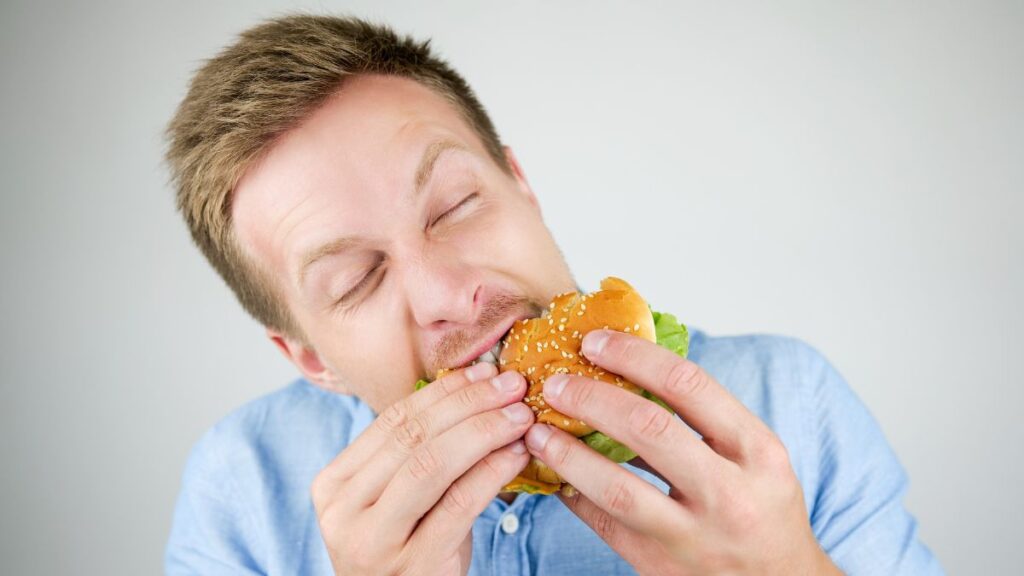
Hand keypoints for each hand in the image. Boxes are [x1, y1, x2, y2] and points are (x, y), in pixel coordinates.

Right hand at [311, 363, 533, 574]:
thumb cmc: (406, 550)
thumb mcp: (398, 502)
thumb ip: (416, 455)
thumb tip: (475, 388)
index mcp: (333, 485)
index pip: (392, 421)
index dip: (444, 392)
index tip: (485, 373)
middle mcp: (344, 512)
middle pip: (413, 438)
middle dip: (470, 404)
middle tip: (512, 386)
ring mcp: (374, 543)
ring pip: (431, 466)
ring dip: (483, 432)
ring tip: (520, 416)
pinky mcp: (414, 567)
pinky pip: (458, 505)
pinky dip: (492, 472)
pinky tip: (516, 454)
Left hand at [524, 330, 840, 574]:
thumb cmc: (762, 509)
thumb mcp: (755, 456)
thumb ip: (706, 416)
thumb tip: (629, 366)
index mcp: (756, 452)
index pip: (689, 386)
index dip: (634, 357)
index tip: (595, 342)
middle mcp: (729, 494)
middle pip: (649, 430)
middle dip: (592, 399)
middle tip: (556, 383)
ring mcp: (693, 537)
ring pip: (617, 488)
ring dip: (568, 454)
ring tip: (538, 432)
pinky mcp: (660, 567)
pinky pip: (604, 525)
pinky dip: (573, 495)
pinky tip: (556, 475)